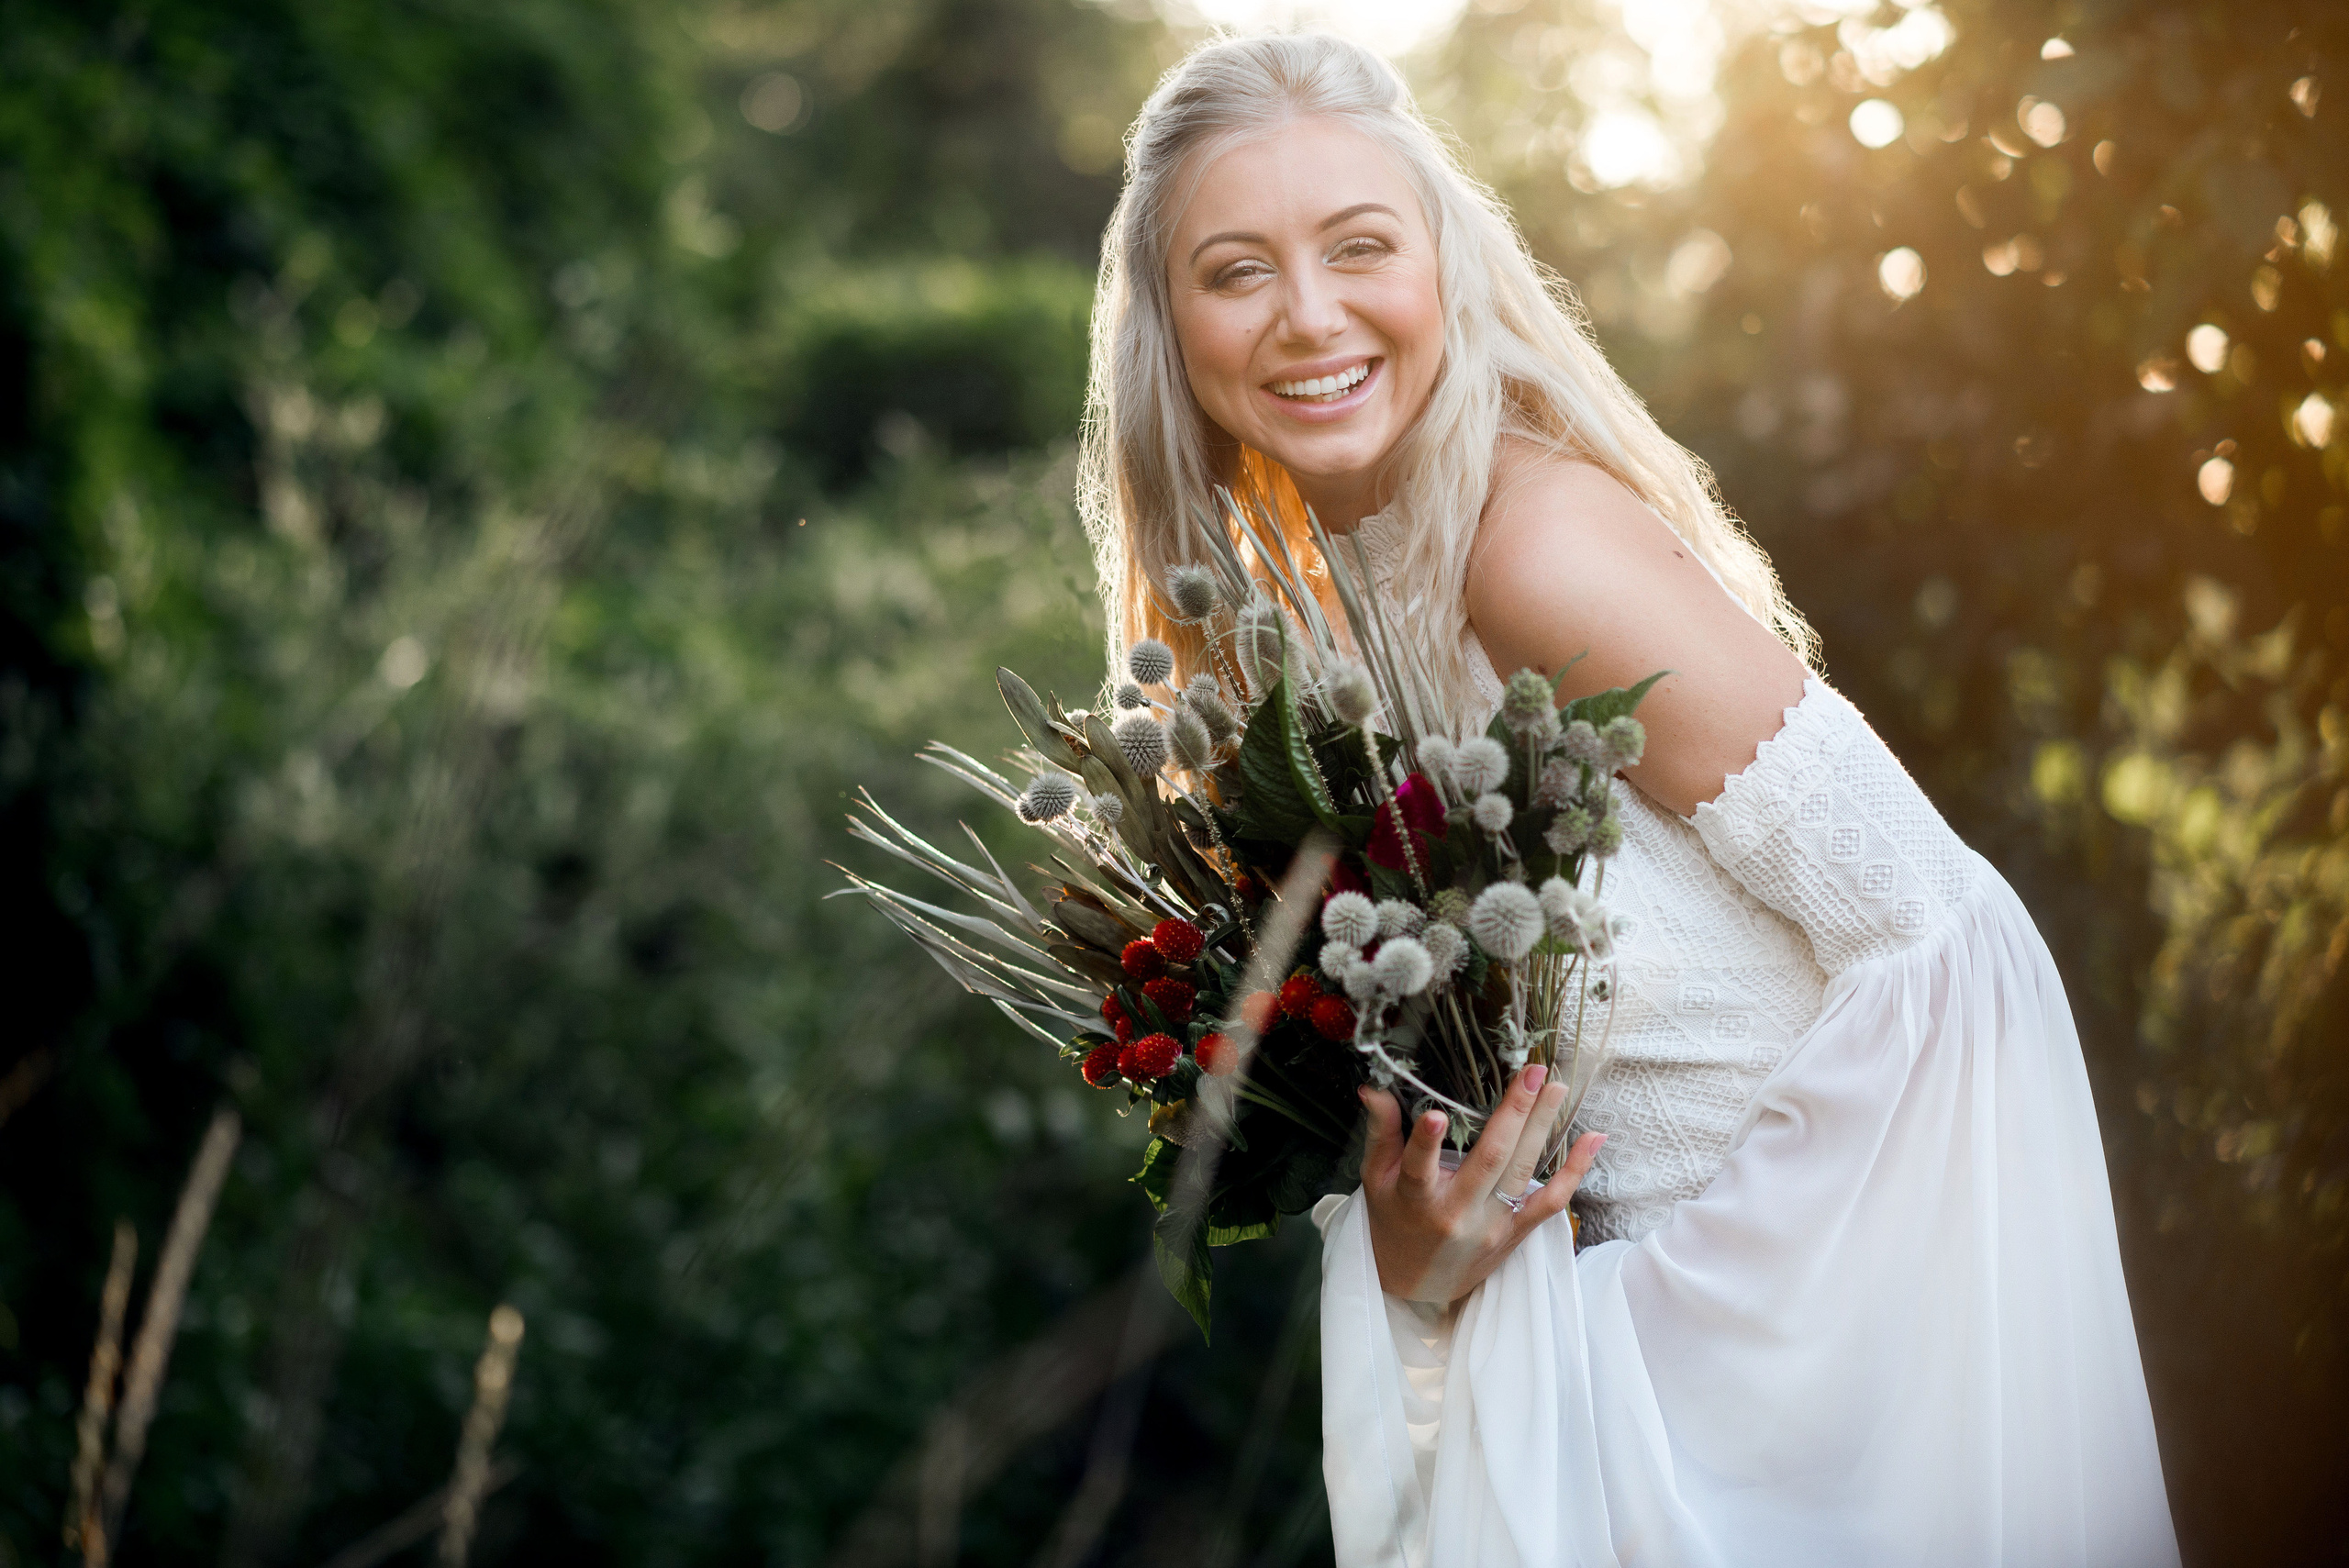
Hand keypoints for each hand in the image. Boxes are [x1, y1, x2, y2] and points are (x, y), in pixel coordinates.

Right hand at [1357, 1064, 1605, 1305]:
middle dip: (1513, 1113)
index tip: (1435, 1114)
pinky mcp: (1515, 1233)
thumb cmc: (1394, 1221)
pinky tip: (1593, 1138)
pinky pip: (1551, 1202)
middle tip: (1532, 1072)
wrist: (1418, 1285)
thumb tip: (1372, 1088)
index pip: (1417, 1168)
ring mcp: (1491, 1225)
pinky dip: (1575, 1172)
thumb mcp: (1376, 1180)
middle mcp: (1456, 1213)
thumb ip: (1381, 1132)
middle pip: (1489, 1161)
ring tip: (1556, 1087)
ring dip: (1543, 1127)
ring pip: (1522, 1172)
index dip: (1425, 1142)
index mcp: (1416, 1198)